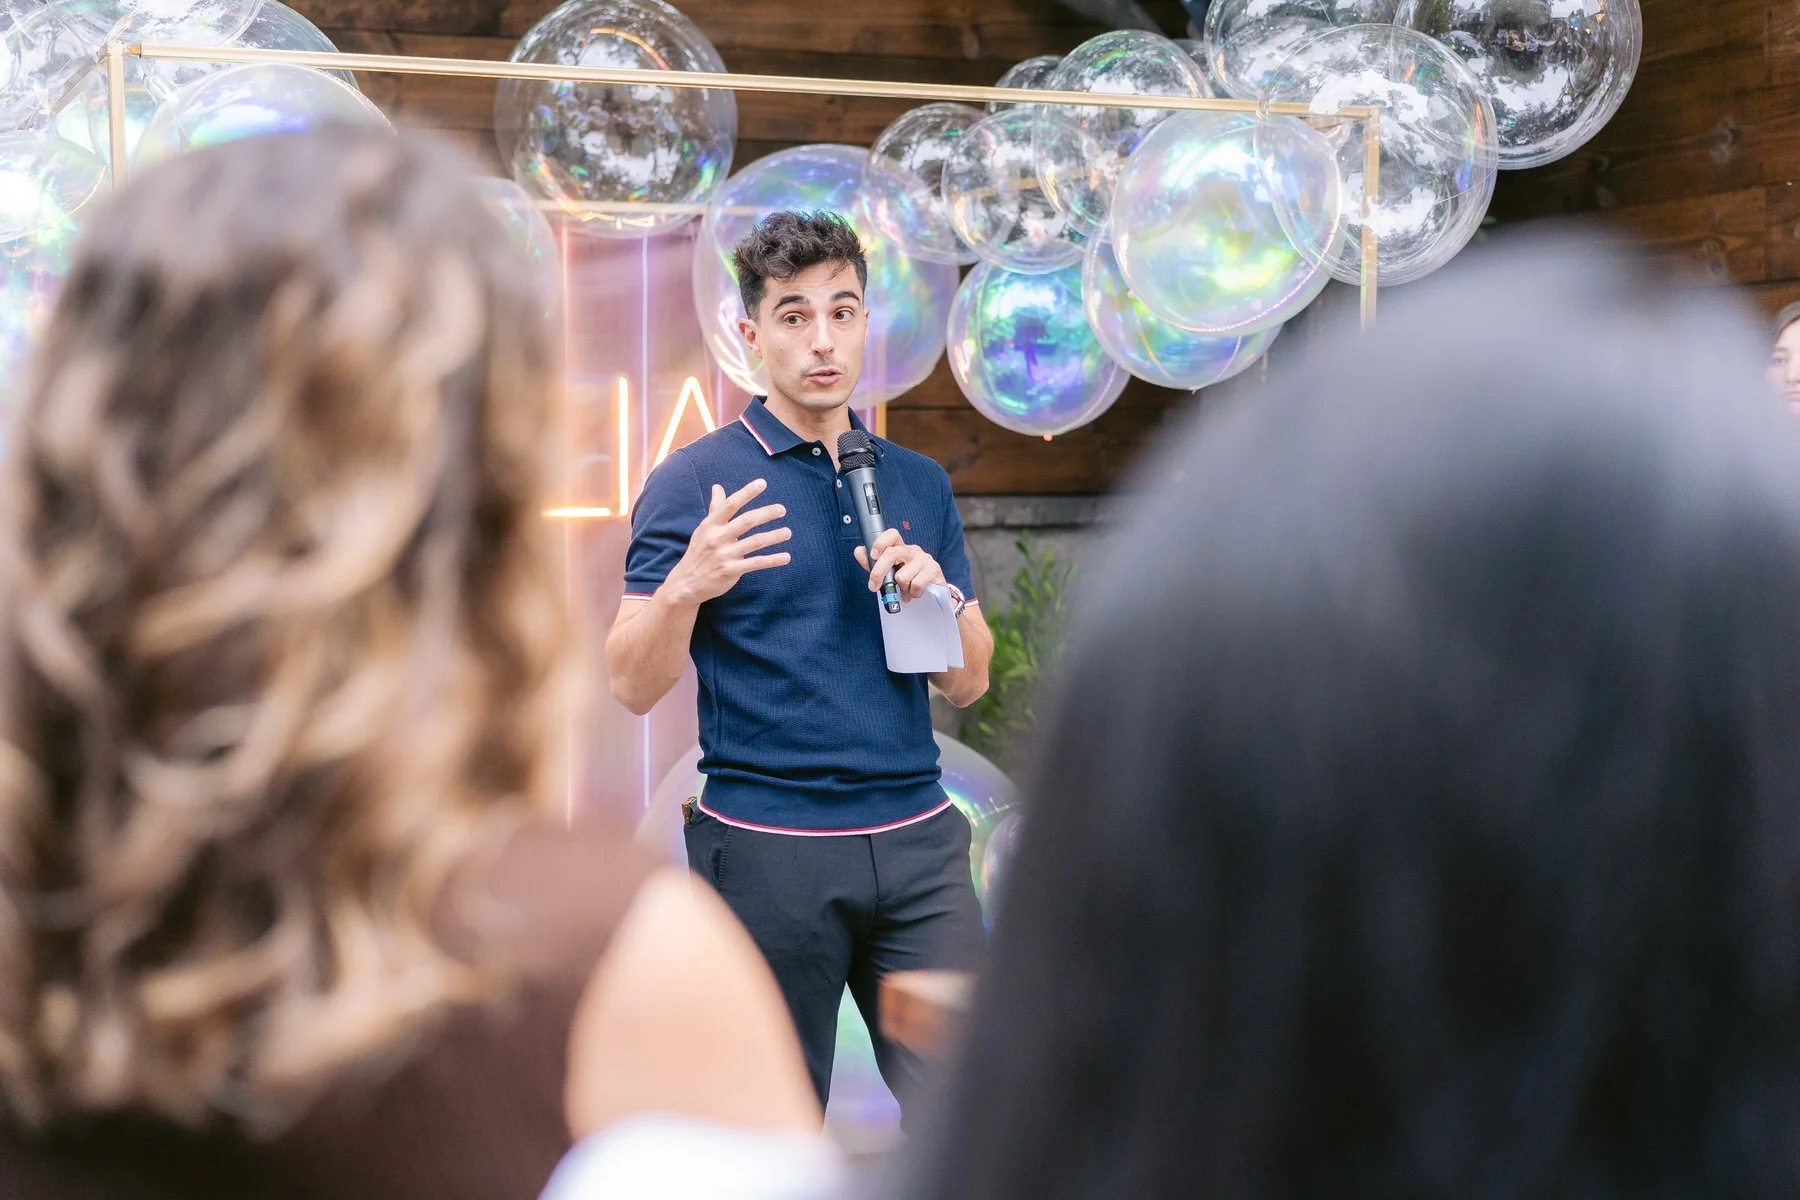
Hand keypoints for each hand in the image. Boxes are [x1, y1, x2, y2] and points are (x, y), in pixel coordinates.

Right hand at [664, 479, 790, 605]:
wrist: (686, 583)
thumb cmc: (699, 551)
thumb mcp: (704, 529)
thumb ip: (715, 508)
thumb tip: (717, 487)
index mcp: (711, 525)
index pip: (731, 505)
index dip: (746, 493)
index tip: (762, 483)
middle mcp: (717, 538)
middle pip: (746, 521)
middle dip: (766, 513)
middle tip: (782, 509)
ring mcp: (724, 555)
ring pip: (755, 542)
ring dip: (774, 536)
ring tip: (787, 532)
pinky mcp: (731, 571)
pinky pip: (756, 563)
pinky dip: (773, 560)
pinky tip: (786, 557)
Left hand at [853, 528, 944, 600]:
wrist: (933, 593)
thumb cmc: (908, 581)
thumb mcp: (888, 573)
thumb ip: (872, 563)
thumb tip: (859, 551)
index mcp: (900, 548)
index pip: (892, 535)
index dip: (880, 542)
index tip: (873, 556)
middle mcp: (912, 550)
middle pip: (892, 553)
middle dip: (878, 572)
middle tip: (874, 586)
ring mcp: (924, 559)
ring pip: (902, 576)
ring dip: (902, 588)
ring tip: (906, 590)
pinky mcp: (934, 570)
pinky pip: (916, 584)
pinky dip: (913, 593)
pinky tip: (915, 592)